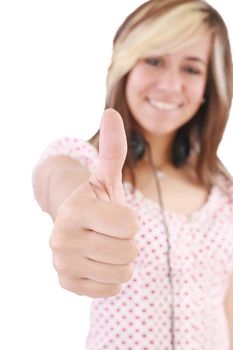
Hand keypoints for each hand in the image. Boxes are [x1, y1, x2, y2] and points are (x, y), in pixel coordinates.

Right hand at [49, 109, 137, 297]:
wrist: (78, 226)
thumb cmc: (98, 201)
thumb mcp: (106, 176)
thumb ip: (113, 148)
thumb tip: (111, 112)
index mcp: (73, 210)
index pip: (130, 225)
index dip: (130, 220)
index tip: (115, 215)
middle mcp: (61, 238)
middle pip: (129, 251)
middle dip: (127, 241)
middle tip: (109, 232)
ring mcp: (62, 264)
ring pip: (123, 273)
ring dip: (121, 259)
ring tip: (105, 246)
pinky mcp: (67, 284)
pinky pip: (112, 288)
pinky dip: (113, 277)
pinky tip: (99, 262)